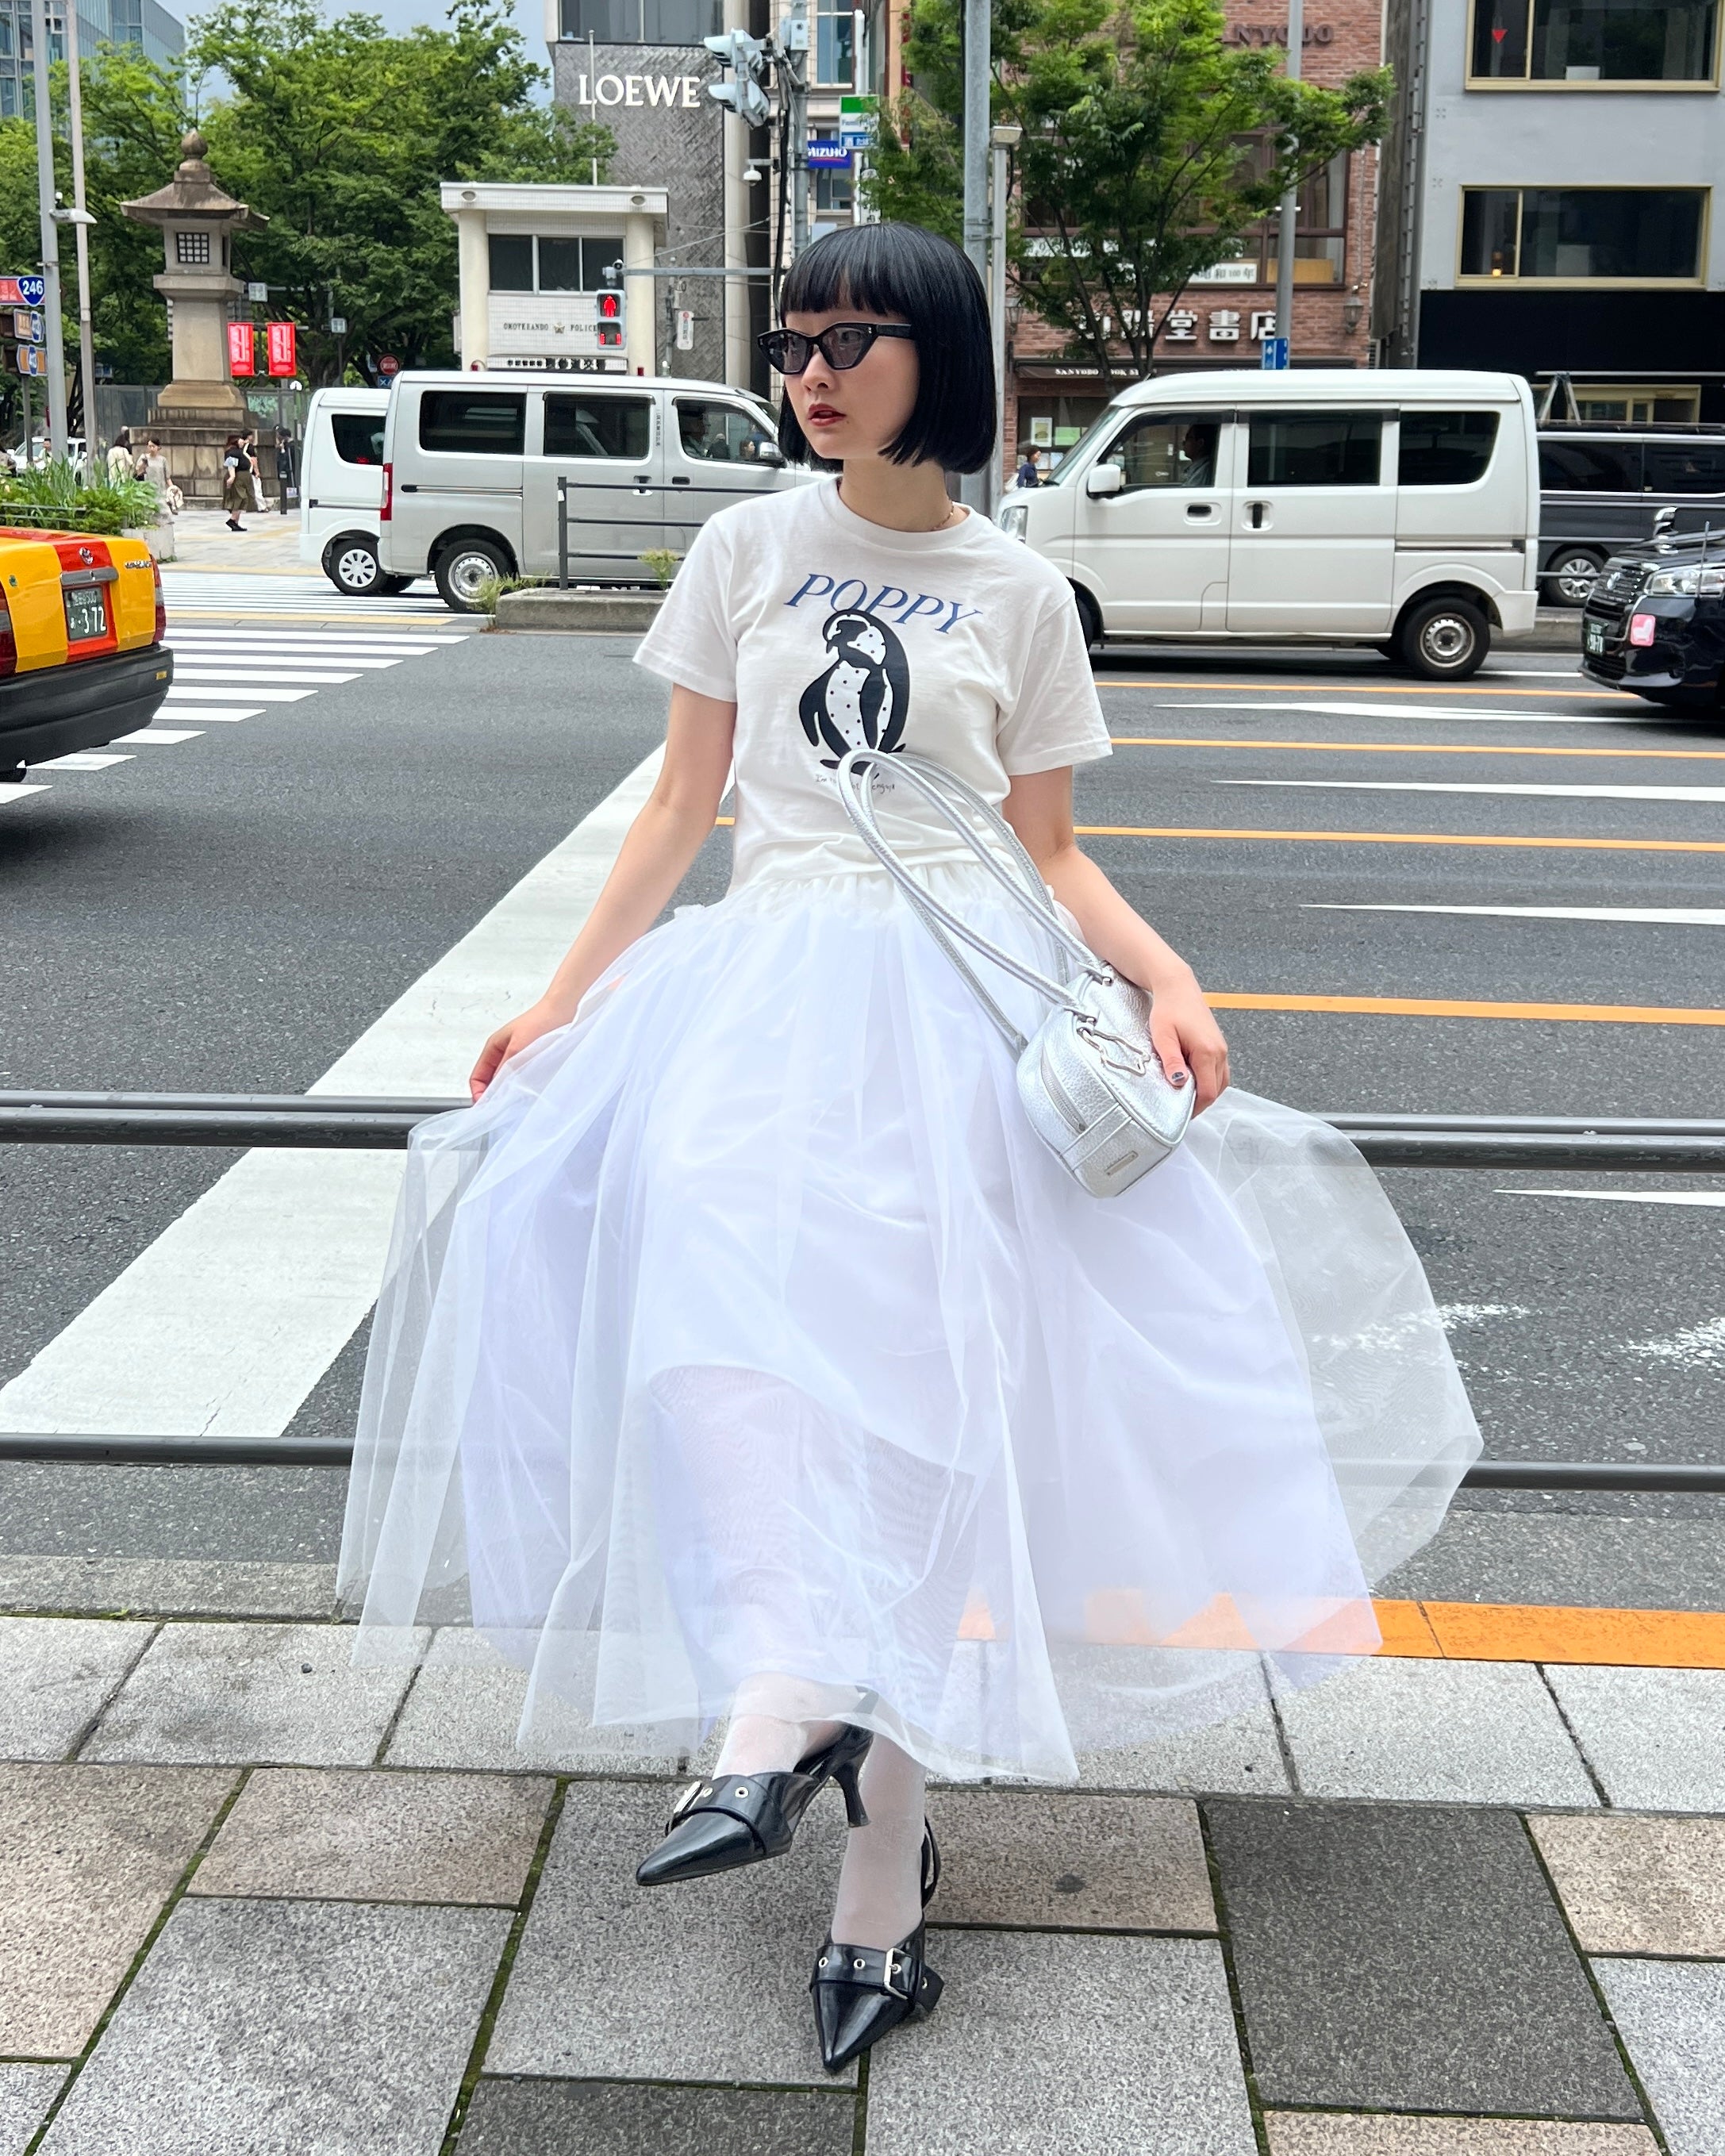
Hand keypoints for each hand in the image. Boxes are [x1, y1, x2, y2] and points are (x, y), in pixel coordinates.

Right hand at [469, 998, 569, 1101]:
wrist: (565, 1010)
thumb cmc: (542, 1021)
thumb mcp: (517, 1047)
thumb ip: (505, 1069)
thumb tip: (495, 1091)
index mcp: (494, 1048)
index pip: (477, 1077)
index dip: (478, 1094)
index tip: (486, 1109)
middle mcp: (504, 1054)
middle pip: (491, 1082)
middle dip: (494, 1097)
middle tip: (501, 1111)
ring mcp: (519, 1059)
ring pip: (507, 1083)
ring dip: (509, 1094)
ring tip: (516, 1104)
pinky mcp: (534, 1062)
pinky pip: (522, 1080)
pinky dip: (523, 1090)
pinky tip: (530, 1095)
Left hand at [1148, 979, 1229, 1114]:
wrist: (1178, 987)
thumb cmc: (1168, 1009)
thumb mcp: (1163, 1036)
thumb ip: (1172, 1060)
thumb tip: (1179, 1083)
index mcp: (1207, 1052)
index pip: (1208, 1092)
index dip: (1195, 1107)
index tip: (1180, 1113)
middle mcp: (1220, 1052)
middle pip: (1216, 1090)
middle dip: (1200, 1101)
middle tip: (1179, 1105)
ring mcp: (1222, 1049)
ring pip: (1221, 1082)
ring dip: (1206, 1091)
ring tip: (1185, 1094)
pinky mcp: (1219, 1046)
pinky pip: (1220, 1071)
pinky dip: (1209, 1080)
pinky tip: (1193, 1079)